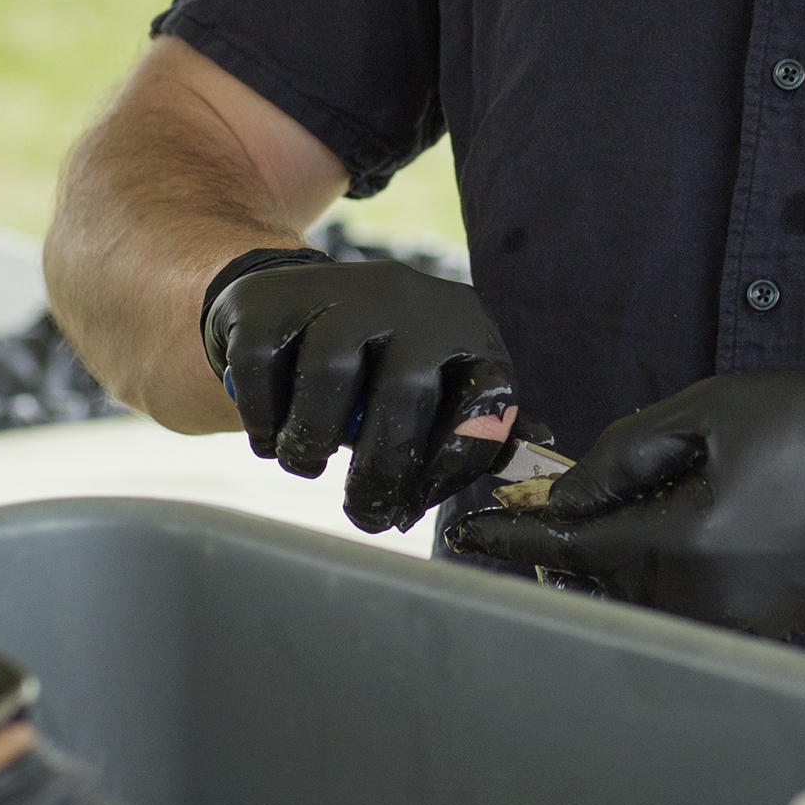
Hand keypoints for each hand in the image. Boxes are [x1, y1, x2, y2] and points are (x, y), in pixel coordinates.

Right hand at [200, 250, 515, 532]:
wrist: (289, 298)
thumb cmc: (378, 364)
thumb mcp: (438, 382)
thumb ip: (482, 422)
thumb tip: (541, 453)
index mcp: (463, 323)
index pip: (484, 399)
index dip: (455, 465)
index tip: (419, 503)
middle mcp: (406, 296)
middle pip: (402, 395)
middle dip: (381, 472)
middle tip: (365, 514)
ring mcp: (335, 290)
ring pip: (328, 380)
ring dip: (310, 444)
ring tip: (306, 463)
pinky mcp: (270, 300)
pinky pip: (264, 371)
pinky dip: (263, 419)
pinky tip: (271, 434)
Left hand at [442, 372, 804, 637]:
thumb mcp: (720, 410)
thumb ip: (630, 450)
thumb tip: (569, 492)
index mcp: (684, 541)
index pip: (570, 545)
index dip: (513, 533)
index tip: (467, 531)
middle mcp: (701, 596)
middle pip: (595, 575)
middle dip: (553, 544)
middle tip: (515, 515)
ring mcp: (730, 620)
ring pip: (632, 593)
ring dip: (599, 561)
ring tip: (577, 523)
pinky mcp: (755, 626)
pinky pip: (676, 603)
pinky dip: (645, 574)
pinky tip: (645, 538)